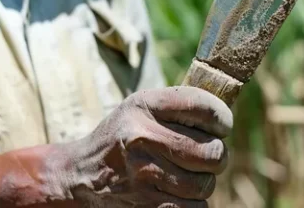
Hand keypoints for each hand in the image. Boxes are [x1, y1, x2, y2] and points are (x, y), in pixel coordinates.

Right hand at [60, 86, 232, 206]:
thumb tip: (224, 116)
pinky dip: (193, 203)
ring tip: (188, 174)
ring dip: (204, 181)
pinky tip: (178, 193)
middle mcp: (142, 137)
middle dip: (217, 155)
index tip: (221, 125)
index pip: (204, 107)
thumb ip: (176, 106)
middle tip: (207, 155)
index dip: (222, 118)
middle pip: (212, 151)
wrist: (79, 176)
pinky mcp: (146, 206)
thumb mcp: (138, 109)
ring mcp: (143, 175)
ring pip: (206, 184)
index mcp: (144, 107)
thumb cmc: (122, 139)